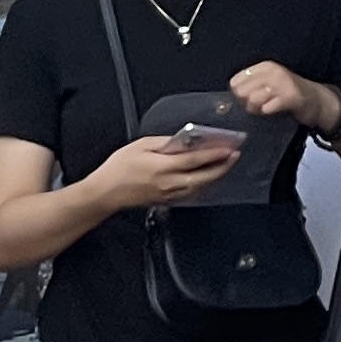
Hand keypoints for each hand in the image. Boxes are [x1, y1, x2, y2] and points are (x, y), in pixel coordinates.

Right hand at [97, 133, 246, 209]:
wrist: (105, 193)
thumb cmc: (118, 168)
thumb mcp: (141, 145)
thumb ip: (165, 143)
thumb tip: (184, 142)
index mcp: (164, 167)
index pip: (196, 160)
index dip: (215, 154)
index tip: (230, 147)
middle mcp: (170, 183)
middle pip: (204, 176)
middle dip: (222, 167)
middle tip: (235, 156)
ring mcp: (169, 194)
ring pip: (200, 187)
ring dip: (215, 176)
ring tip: (225, 166)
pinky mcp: (166, 200)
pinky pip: (191, 193)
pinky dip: (203, 185)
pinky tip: (207, 179)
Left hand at [226, 61, 340, 134]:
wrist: (316, 100)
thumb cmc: (286, 95)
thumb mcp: (266, 86)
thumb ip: (248, 89)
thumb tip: (226, 101)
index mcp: (264, 67)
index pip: (235, 82)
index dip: (238, 95)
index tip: (248, 100)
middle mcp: (272, 71)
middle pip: (242, 92)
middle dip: (246, 103)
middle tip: (259, 106)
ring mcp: (282, 83)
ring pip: (253, 100)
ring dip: (257, 110)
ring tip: (267, 109)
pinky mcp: (291, 96)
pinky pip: (268, 108)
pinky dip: (268, 112)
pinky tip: (274, 112)